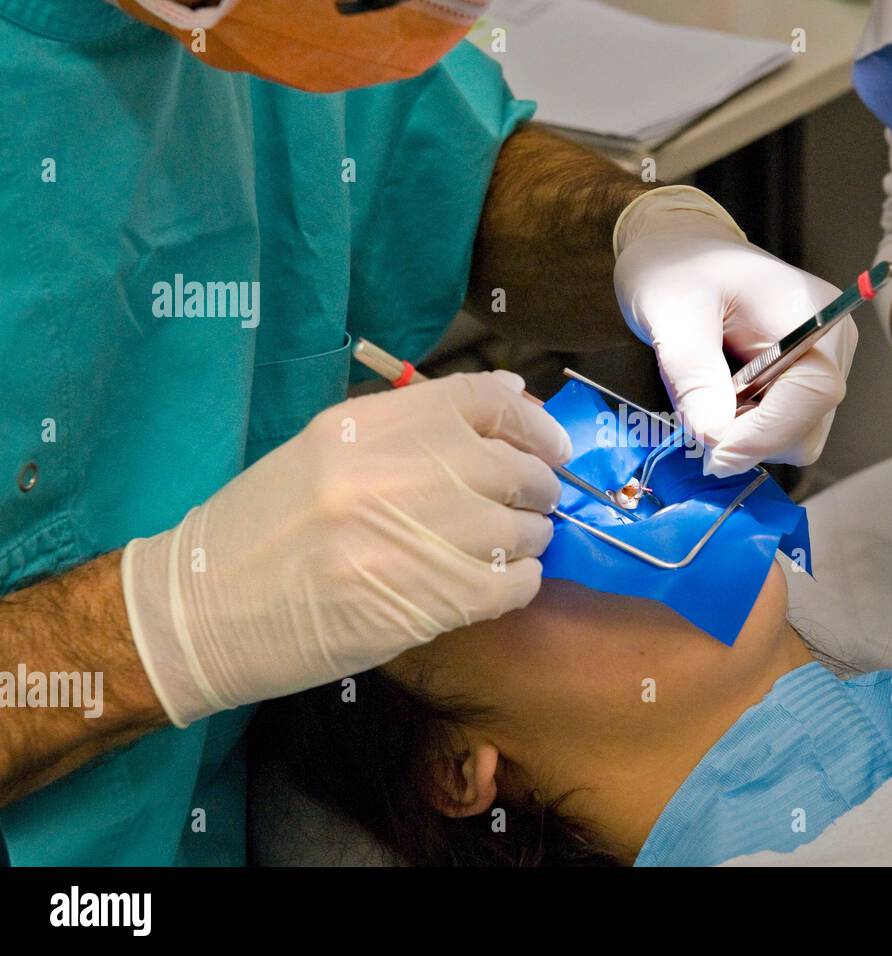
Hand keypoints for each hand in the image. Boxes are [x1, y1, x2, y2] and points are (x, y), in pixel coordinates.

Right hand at [121, 371, 571, 726]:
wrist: (201, 614)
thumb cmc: (262, 528)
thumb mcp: (324, 449)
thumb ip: (414, 424)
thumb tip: (512, 397)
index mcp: (368, 425)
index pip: (484, 399)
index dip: (532, 421)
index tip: (548, 444)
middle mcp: (398, 471)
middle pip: (516, 466)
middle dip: (536, 487)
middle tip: (526, 504)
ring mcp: (417, 538)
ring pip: (524, 528)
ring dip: (527, 538)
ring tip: (502, 548)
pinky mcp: (430, 604)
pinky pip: (515, 584)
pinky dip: (519, 583)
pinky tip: (495, 584)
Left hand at [613, 186, 856, 477]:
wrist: (676, 249)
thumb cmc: (676, 266)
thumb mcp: (673, 314)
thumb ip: (695, 376)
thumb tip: (714, 437)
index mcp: (813, 314)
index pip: (813, 395)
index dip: (765, 433)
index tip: (713, 452)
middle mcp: (830, 344)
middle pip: (806, 428)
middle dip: (749, 437)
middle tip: (696, 415)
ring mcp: (818, 365)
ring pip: (792, 437)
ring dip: (743, 434)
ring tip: (704, 394)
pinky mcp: (798, 381)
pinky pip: (778, 427)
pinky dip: (743, 427)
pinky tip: (716, 397)